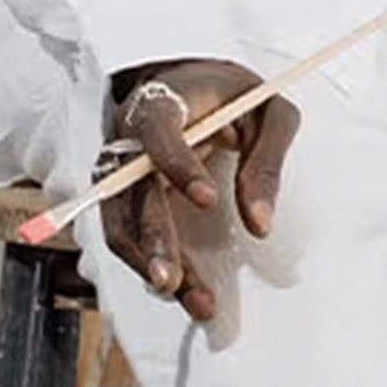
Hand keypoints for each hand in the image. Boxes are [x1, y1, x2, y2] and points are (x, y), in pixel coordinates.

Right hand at [98, 58, 299, 323]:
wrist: (197, 85)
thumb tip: (259, 223)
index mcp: (163, 100)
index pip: (158, 128)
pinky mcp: (123, 198)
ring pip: (120, 223)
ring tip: (195, 301)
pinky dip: (152, 267)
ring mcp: (119, 169)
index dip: (177, 164)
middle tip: (173, 279)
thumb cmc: (235, 96)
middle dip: (152, 236)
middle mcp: (128, 135)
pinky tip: (185, 292)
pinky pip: (127, 236)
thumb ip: (267, 160)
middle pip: (128, 189)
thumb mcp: (268, 111)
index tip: (208, 199)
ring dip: (151, 265)